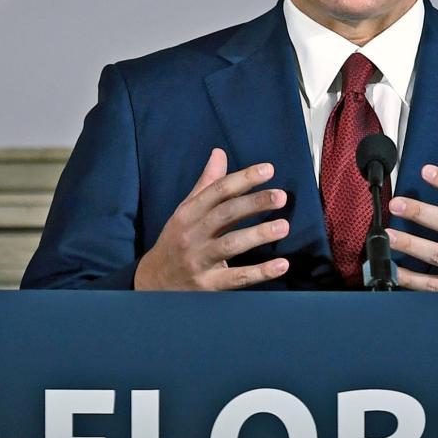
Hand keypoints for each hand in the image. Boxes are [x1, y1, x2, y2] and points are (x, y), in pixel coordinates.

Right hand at [134, 149, 289, 289]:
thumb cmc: (177, 241)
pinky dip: (260, 273)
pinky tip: (281, 265)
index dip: (243, 179)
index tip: (268, 170)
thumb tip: (219, 152)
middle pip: (225, 215)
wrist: (153, 283)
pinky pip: (236, 278)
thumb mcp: (186, 211)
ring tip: (284, 226)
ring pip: (230, 245)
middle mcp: (192, 235)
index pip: (217, 191)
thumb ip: (206, 184)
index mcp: (188, 213)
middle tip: (281, 196)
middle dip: (254, 203)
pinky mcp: (207, 285)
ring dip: (258, 235)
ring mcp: (199, 261)